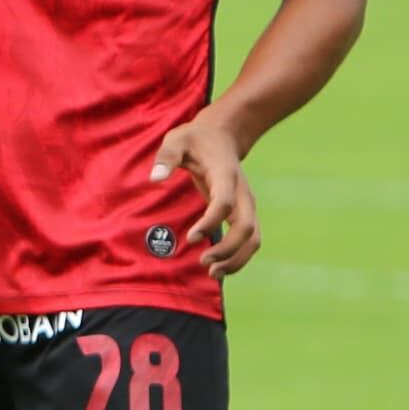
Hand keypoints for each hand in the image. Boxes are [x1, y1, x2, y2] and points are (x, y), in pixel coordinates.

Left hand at [150, 107, 260, 277]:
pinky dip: (239, 256)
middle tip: (204, 262)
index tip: (190, 237)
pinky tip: (220, 267)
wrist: (222, 136)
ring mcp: (247, 203)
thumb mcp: (176, 139)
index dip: (210, 223)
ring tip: (213, 273)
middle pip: (246, 227)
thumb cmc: (195, 139)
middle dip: (228, 250)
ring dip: (237, 259)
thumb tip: (154, 178)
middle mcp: (242, 192)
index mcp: (226, 174)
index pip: (224, 203)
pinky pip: (250, 239)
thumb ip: (166, 157)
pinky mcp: (245, 212)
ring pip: (254, 238)